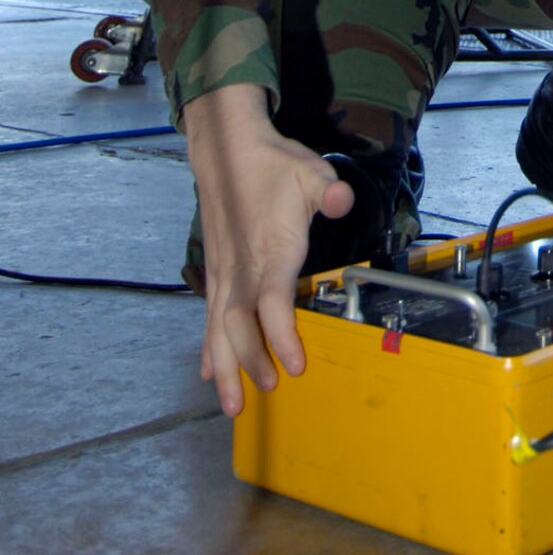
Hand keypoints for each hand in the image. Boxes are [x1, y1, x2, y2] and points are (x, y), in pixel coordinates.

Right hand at [183, 85, 354, 417]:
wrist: (228, 149)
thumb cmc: (274, 164)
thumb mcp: (310, 171)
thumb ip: (327, 191)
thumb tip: (340, 199)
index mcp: (270, 250)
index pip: (273, 302)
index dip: (282, 337)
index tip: (293, 367)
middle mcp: (242, 268)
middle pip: (240, 326)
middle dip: (249, 364)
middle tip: (262, 395)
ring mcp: (224, 271)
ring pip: (220, 328)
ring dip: (226, 367)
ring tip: (230, 405)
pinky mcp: (216, 270)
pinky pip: (211, 316)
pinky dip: (210, 346)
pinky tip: (209, 371)